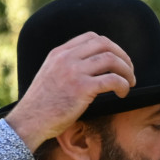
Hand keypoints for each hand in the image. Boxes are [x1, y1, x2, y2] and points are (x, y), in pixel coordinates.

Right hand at [5, 32, 136, 151]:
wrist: (29, 122)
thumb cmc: (42, 105)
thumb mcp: (50, 76)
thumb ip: (66, 66)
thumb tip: (91, 68)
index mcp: (58, 53)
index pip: (91, 37)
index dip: (110, 47)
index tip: (117, 61)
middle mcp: (66, 58)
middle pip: (105, 44)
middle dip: (123, 56)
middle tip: (129, 72)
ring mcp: (74, 72)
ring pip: (111, 59)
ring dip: (126, 71)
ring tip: (129, 84)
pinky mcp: (82, 88)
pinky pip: (112, 80)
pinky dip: (123, 85)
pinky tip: (123, 94)